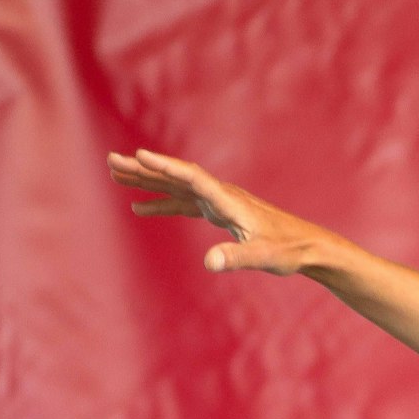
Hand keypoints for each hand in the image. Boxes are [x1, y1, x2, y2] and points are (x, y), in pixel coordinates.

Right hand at [107, 149, 337, 274]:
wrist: (308, 247)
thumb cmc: (289, 251)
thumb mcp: (264, 257)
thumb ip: (237, 258)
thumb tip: (210, 262)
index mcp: (229, 200)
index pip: (193, 177)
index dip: (166, 167)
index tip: (139, 155)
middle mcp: (222, 195)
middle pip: (177, 176)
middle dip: (144, 169)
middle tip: (111, 161)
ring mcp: (220, 202)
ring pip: (177, 186)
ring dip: (147, 181)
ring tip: (115, 176)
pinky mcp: (220, 213)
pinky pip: (184, 202)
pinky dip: (161, 203)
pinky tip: (139, 209)